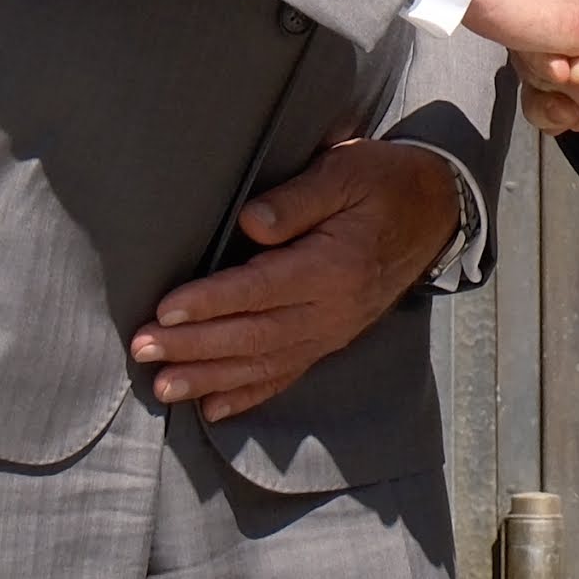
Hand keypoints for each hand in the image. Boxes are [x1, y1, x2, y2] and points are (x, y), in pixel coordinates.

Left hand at [135, 139, 463, 422]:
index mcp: (334, 266)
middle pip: (254, 334)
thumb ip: (298, 197)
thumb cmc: (382, 182)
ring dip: (210, 378)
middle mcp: (333, 309)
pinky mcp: (331, 339)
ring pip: (265, 362)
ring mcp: (333, 331)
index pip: (261, 290)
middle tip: (144, 349)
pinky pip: (287, 373)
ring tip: (163, 388)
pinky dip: (248, 395)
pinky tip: (212, 409)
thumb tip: (251, 223)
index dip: (211, 302)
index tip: (165, 311)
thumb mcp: (346, 170)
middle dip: (195, 347)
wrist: (435, 211)